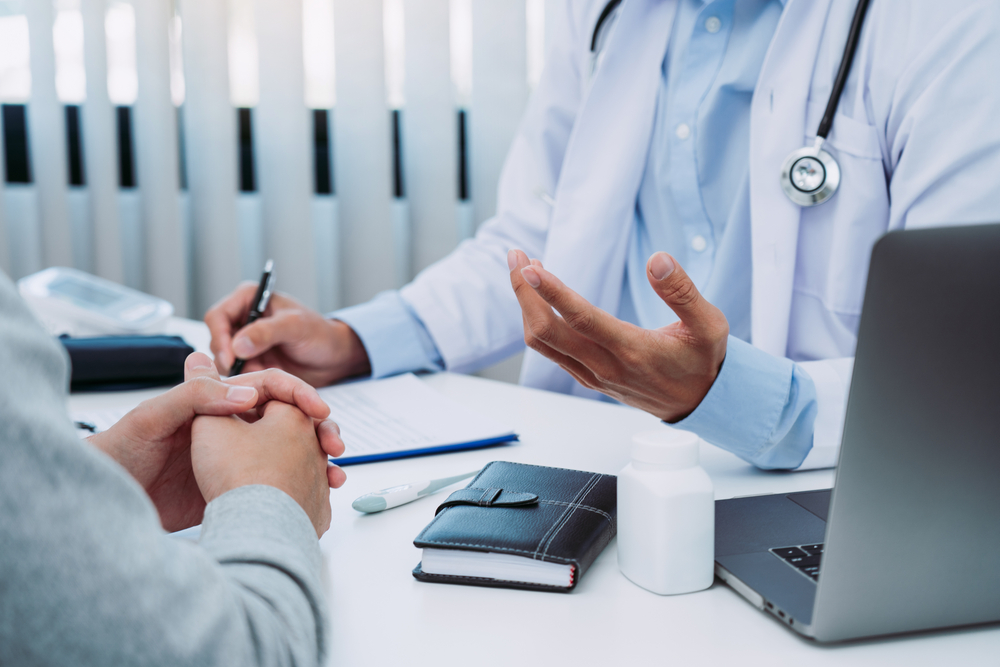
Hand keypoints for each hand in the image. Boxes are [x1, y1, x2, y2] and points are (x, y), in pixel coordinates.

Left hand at [89, 353, 346, 531]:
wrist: (107, 501)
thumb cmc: (122, 450)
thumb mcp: (156, 417)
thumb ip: (197, 396)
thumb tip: (246, 391)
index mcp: (216, 400)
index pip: (269, 387)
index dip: (298, 394)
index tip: (319, 409)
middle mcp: (231, 425)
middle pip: (289, 417)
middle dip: (319, 427)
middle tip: (336, 443)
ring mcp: (237, 456)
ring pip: (291, 450)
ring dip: (318, 458)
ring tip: (336, 471)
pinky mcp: (235, 486)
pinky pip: (280, 480)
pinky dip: (304, 484)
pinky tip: (320, 492)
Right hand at [205, 282, 370, 385]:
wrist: (333, 358)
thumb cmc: (319, 333)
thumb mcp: (295, 327)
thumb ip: (266, 333)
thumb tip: (236, 346)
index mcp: (248, 298)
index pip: (217, 316)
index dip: (219, 338)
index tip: (231, 359)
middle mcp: (241, 319)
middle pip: (215, 340)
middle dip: (226, 359)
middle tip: (242, 376)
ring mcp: (243, 342)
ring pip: (222, 361)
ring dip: (235, 373)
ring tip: (255, 382)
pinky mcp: (248, 362)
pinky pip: (234, 374)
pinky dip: (242, 382)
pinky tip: (256, 389)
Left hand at [508, 249, 728, 421]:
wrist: (701, 403)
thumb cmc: (703, 361)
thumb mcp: (709, 324)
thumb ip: (683, 291)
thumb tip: (658, 259)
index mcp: (633, 350)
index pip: (582, 320)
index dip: (552, 293)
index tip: (531, 268)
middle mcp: (606, 366)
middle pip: (547, 332)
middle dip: (524, 292)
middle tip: (516, 256)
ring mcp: (593, 375)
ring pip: (543, 343)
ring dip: (527, 305)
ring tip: (524, 269)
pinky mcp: (588, 377)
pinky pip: (551, 351)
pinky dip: (538, 321)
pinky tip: (540, 297)